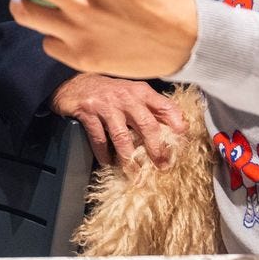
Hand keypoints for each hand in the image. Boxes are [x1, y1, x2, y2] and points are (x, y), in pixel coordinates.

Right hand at [50, 73, 187, 169]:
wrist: (75, 85)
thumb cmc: (109, 93)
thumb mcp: (132, 95)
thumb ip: (152, 109)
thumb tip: (178, 126)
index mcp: (140, 92)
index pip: (164, 105)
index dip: (176, 122)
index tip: (182, 139)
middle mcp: (125, 96)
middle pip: (146, 124)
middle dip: (156, 148)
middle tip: (162, 165)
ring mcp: (106, 105)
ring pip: (122, 137)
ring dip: (129, 159)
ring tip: (135, 174)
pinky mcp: (88, 113)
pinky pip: (99, 139)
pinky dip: (104, 154)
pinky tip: (108, 162)